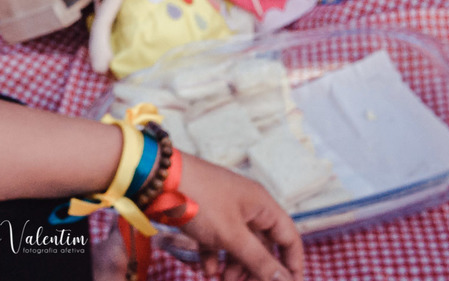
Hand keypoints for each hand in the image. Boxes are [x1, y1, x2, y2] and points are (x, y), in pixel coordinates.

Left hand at [176, 154, 303, 280]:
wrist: (156, 179)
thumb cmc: (199, 199)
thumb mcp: (231, 235)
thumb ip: (259, 260)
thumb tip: (286, 280)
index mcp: (261, 204)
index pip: (288, 237)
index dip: (292, 263)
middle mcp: (246, 205)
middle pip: (262, 245)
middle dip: (256, 269)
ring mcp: (224, 209)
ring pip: (238, 245)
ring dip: (234, 266)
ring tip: (222, 280)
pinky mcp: (203, 214)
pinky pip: (216, 240)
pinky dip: (213, 257)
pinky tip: (206, 272)